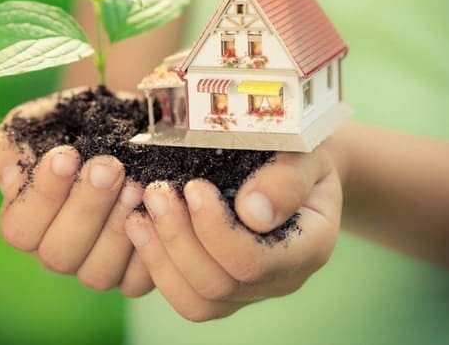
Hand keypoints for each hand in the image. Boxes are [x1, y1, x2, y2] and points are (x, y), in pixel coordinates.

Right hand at [0, 92, 154, 296]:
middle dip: (86, 208)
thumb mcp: (33, 123)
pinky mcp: (133, 272)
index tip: (66, 154)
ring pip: (97, 272)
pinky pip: (136, 280)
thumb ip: (8, 149)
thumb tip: (10, 179)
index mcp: (26, 221)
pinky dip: (150, 247)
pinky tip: (157, 210)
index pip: (20, 229)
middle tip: (109, 167)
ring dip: (117, 226)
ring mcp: (95, 265)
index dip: (42, 195)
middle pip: (59, 254)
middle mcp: (58, 250)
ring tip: (136, 184)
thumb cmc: (71, 124)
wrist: (125, 123)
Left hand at [124, 148, 341, 321]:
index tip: (194, 186)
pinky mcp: (224, 288)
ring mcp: (251, 289)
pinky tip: (140, 228)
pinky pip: (186, 297)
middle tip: (155, 193)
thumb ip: (286, 179)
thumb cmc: (301, 149)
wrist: (295, 159)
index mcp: (308, 245)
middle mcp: (282, 278)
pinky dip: (157, 266)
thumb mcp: (304, 151)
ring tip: (140, 214)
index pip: (255, 262)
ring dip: (161, 256)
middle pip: (220, 284)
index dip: (215, 230)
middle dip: (178, 238)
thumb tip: (253, 212)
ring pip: (197, 300)